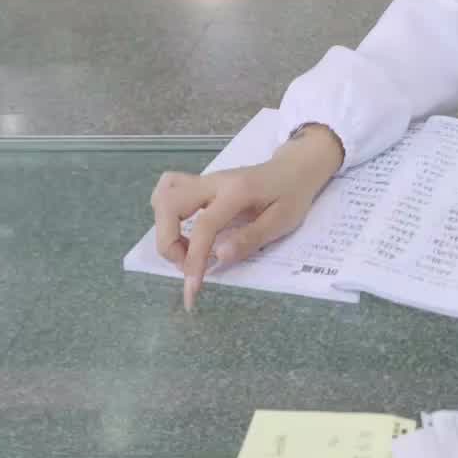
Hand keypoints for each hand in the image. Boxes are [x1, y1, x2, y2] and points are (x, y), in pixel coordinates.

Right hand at [151, 125, 343, 310]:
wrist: (294, 169)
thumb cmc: (291, 195)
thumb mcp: (282, 221)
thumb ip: (251, 238)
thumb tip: (219, 258)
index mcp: (236, 192)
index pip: (204, 226)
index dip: (194, 259)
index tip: (192, 289)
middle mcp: (214, 181)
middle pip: (168, 204)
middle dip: (167, 242)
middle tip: (187, 265)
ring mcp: (204, 180)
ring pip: (163, 196)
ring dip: (164, 229)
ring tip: (185, 250)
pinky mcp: (200, 184)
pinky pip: (168, 190)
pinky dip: (165, 214)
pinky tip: (181, 230)